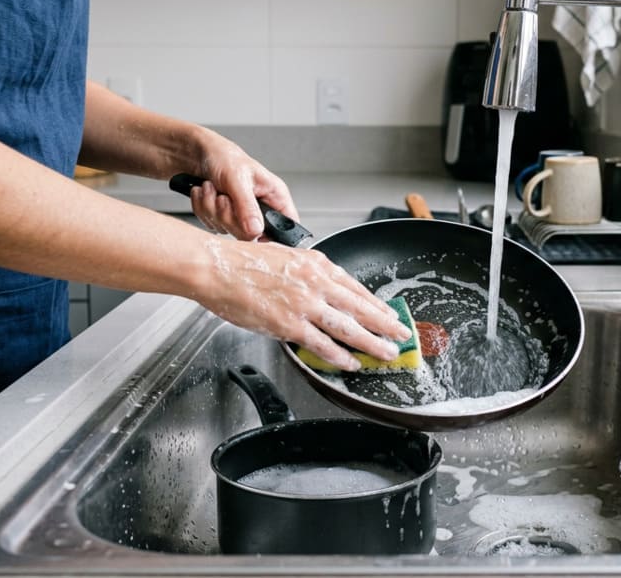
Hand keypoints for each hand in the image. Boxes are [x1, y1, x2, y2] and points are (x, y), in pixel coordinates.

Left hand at [187, 131, 297, 240]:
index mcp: (274, 196)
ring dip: (211, 208)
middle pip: (251, 235)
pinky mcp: (224, 216)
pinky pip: (211, 224)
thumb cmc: (224, 157)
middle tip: (223, 197)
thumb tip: (256, 230)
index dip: (275, 235)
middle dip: (229, 216)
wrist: (199, 153)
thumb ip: (247, 207)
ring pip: (227, 229)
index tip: (253, 231)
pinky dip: (202, 207)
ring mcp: (241, 214)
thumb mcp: (238, 179)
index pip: (288, 226)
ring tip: (212, 188)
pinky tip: (205, 192)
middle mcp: (260, 207)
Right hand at [193, 237, 411, 369]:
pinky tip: (351, 363)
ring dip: (372, 343)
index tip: (390, 313)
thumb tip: (324, 290)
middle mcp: (316, 282)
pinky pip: (322, 344)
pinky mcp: (289, 324)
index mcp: (316, 264)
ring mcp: (304, 304)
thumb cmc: (244, 262)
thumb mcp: (287, 256)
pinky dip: (339, 356)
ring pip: (349, 327)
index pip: (356, 287)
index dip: (376, 304)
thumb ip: (308, 273)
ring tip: (387, 353)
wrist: (218, 268)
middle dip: (386, 324)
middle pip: (361, 307)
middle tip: (403, 334)